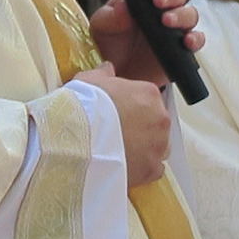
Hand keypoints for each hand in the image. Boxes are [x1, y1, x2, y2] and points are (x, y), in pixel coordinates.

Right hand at [75, 63, 170, 187]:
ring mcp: (158, 146)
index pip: (147, 98)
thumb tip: (108, 68)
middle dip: (141, 127)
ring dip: (145, 148)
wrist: (78, 142)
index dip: (132, 106)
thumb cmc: (84, 107)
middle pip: (156, 123)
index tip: (118, 112)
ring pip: (159, 147)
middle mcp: (160, 120)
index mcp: (149, 95)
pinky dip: (143, 168)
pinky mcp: (151, 170)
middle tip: (119, 133)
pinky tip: (127, 166)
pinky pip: (154, 169)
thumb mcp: (89, 81)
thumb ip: (103, 74)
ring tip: (122, 151)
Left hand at [89, 0, 203, 86]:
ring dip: (181, 15)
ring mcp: (176, 26)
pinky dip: (195, 39)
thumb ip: (110, 16)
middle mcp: (163, 7)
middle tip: (157, 1)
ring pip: (190, 12)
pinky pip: (198, 39)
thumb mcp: (102, 27)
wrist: (118, 74)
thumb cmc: (111, 44)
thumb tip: (124, 8)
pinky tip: (186, 42)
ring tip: (167, 22)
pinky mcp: (183, 47)